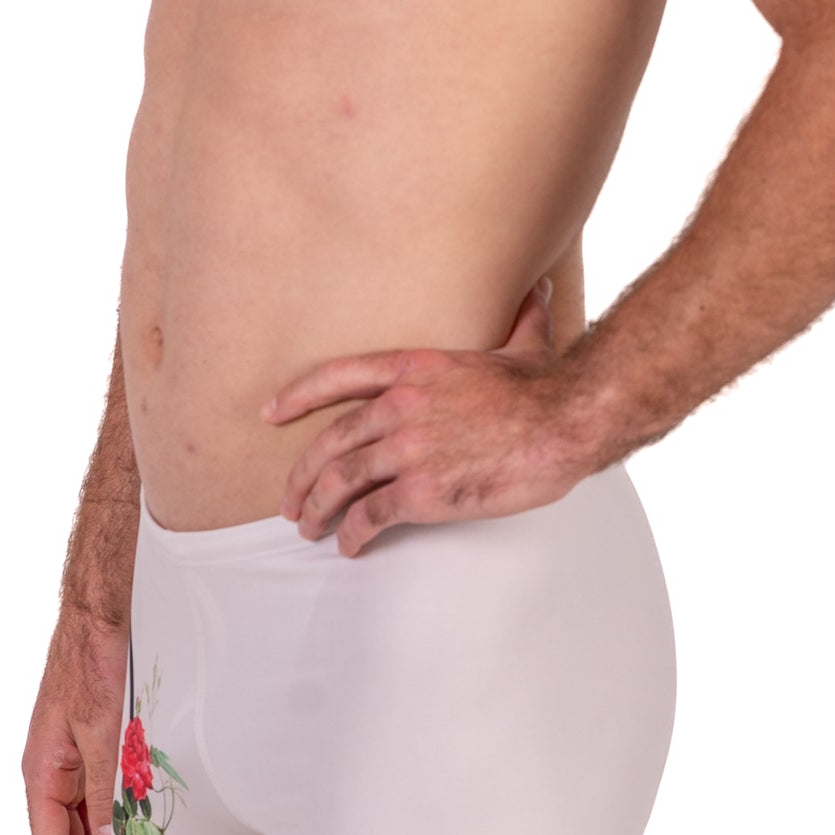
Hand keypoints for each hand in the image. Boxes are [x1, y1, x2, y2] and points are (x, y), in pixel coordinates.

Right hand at [22, 606, 128, 834]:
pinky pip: (100, 793)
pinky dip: (118, 816)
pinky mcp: (92, 746)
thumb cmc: (92, 666)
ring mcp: (70, 759)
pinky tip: (141, 827)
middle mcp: (51, 771)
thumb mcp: (102, 735)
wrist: (100, 616)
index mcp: (41, 772)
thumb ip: (104, 792)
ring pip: (85, 819)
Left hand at [263, 278, 600, 556]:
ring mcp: (406, 450)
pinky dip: (353, 533)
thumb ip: (520, 318)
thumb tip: (539, 289)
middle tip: (291, 499)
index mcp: (413, 370)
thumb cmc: (545, 389)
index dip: (297, 396)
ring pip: (340, 481)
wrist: (563, 423)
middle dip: (302, 475)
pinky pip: (370, 515)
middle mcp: (399, 407)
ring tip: (310, 527)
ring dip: (318, 508)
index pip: (337, 376)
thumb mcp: (524, 343)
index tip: (271, 412)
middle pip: (329, 442)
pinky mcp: (420, 491)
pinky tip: (350, 545)